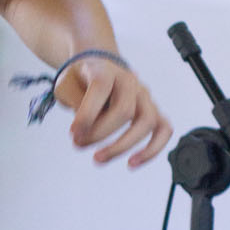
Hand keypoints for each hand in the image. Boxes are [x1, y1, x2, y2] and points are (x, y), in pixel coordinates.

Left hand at [56, 58, 171, 166]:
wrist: (98, 67)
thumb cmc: (80, 80)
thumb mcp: (65, 86)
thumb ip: (74, 102)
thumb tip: (87, 128)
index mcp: (106, 70)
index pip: (101, 87)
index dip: (87, 113)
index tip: (73, 133)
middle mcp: (129, 81)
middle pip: (124, 110)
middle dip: (98, 133)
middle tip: (78, 144)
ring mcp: (144, 96)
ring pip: (146, 122)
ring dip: (122, 146)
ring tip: (98, 159)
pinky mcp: (152, 112)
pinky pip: (164, 130)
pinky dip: (152, 150)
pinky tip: (132, 163)